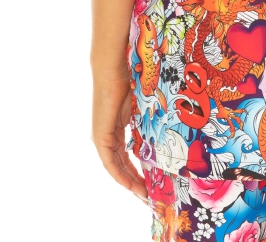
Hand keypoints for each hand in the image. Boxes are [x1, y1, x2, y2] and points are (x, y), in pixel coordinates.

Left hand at [91, 72, 146, 198]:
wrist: (114, 69)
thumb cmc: (129, 81)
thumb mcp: (142, 108)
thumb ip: (147, 122)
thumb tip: (165, 132)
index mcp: (116, 130)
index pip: (127, 157)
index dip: (139, 172)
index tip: (152, 184)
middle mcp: (107, 137)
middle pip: (122, 166)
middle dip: (136, 183)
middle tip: (150, 196)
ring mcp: (102, 137)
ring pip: (116, 168)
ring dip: (130, 182)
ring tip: (144, 195)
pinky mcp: (100, 136)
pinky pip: (110, 162)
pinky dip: (120, 174)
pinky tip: (131, 184)